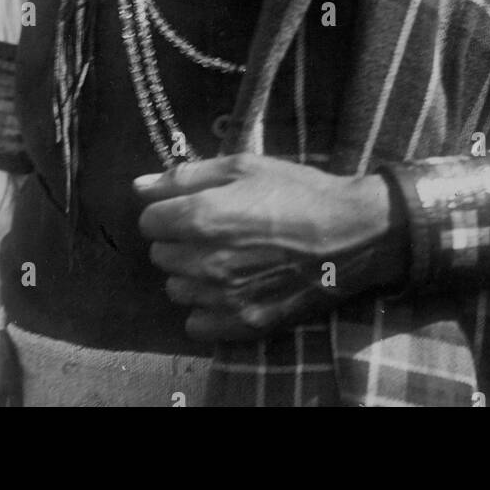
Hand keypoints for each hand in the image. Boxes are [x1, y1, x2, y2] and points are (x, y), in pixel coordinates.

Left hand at [134, 154, 407, 342]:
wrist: (351, 233)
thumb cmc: (297, 191)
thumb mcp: (244, 166)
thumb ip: (186, 176)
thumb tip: (139, 185)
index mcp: (200, 217)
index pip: (149, 221)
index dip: (168, 210)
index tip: (192, 206)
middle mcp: (204, 262)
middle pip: (161, 255)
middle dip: (180, 240)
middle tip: (216, 229)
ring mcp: (223, 298)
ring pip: (177, 289)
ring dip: (192, 274)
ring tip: (227, 258)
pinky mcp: (243, 322)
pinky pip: (196, 323)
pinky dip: (207, 308)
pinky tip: (231, 288)